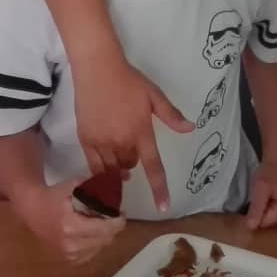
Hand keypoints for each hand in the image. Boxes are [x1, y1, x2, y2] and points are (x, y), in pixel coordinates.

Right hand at [16, 179, 126, 265]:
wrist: (32, 211)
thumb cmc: (53, 197)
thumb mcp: (74, 186)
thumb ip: (94, 189)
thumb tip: (115, 188)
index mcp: (71, 226)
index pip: (104, 229)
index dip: (118, 222)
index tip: (122, 214)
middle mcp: (70, 244)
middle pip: (105, 240)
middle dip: (114, 228)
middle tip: (115, 217)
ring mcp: (68, 255)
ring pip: (100, 248)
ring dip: (105, 236)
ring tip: (104, 224)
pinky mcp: (68, 260)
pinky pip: (91, 254)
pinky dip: (96, 244)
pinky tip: (93, 233)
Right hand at [72, 56, 190, 212]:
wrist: (97, 69)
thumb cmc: (129, 81)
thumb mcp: (154, 95)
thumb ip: (171, 115)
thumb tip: (190, 128)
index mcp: (142, 133)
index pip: (154, 167)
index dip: (159, 188)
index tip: (163, 206)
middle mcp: (122, 142)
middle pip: (130, 167)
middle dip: (134, 161)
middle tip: (132, 145)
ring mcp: (102, 143)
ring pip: (113, 169)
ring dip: (118, 167)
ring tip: (119, 155)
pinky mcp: (86, 141)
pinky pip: (94, 167)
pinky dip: (101, 171)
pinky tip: (104, 167)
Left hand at [245, 157, 276, 229]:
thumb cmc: (271, 172)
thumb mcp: (260, 189)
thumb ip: (256, 209)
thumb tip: (251, 227)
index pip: (263, 224)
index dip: (254, 213)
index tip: (254, 201)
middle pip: (267, 226)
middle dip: (258, 215)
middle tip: (258, 199)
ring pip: (266, 223)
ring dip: (260, 213)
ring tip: (262, 198)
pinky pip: (269, 219)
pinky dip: (263, 212)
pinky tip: (263, 202)